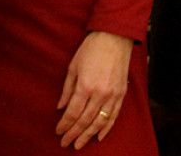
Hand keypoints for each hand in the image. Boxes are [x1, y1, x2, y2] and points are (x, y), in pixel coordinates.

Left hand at [55, 31, 132, 148]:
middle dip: (73, 134)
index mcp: (85, 86)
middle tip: (65, 143)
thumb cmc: (91, 48)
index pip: (73, 113)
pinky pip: (113, 116)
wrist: (115, 37)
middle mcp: (100, 94)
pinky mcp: (121, 94)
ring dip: (88, 135)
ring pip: (99, 122)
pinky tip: (99, 137)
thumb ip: (67, 89)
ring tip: (79, 144)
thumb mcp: (73, 66)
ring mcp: (112, 95)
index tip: (58, 131)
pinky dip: (106, 128)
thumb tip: (61, 107)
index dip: (65, 125)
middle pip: (85, 121)